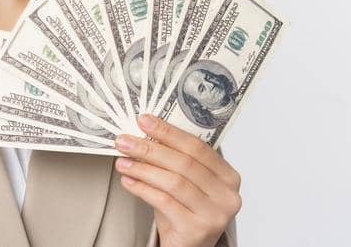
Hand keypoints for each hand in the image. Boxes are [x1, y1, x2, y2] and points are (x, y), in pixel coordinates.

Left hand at [114, 114, 240, 246]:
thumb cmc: (184, 212)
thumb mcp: (183, 183)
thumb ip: (171, 161)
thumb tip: (142, 133)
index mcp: (228, 176)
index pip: (197, 147)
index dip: (169, 132)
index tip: (144, 121)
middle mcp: (227, 195)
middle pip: (185, 163)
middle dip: (150, 149)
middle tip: (124, 141)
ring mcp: (215, 214)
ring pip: (174, 182)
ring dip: (143, 169)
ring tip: (122, 162)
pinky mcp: (197, 229)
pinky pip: (165, 202)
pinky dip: (143, 189)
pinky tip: (128, 182)